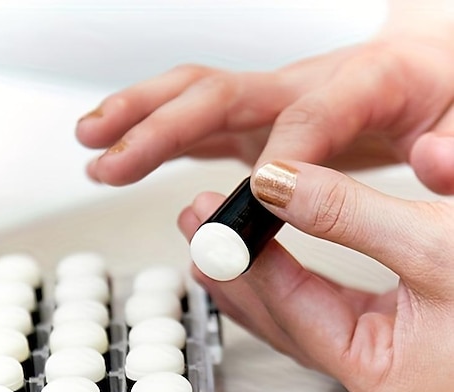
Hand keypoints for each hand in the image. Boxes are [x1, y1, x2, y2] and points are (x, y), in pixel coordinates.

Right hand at [76, 17, 453, 193]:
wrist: (429, 72)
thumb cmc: (441, 95)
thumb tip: (432, 161)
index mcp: (360, 82)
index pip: (307, 117)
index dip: (279, 157)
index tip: (254, 198)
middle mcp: (302, 84)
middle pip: (219, 92)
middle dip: (160, 127)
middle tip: (112, 158)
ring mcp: (273, 102)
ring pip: (194, 99)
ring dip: (138, 121)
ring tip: (93, 144)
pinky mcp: (259, 122)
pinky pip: (200, 125)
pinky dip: (157, 138)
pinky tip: (124, 153)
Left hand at [178, 161, 453, 391]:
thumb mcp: (436, 239)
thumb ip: (347, 213)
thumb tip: (275, 184)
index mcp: (386, 372)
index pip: (292, 310)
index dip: (247, 260)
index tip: (214, 221)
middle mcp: (374, 372)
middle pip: (280, 319)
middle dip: (236, 267)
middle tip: (198, 226)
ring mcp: (376, 355)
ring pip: (291, 316)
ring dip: (251, 273)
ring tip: (212, 239)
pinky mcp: (382, 333)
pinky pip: (313, 309)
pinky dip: (281, 280)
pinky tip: (257, 258)